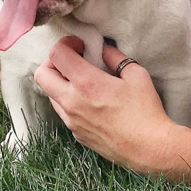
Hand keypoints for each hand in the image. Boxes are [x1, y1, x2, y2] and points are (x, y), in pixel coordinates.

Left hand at [34, 37, 184, 172]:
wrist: (148, 148)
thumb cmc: (145, 110)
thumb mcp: (136, 74)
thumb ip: (115, 57)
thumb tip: (103, 49)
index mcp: (87, 83)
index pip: (56, 55)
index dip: (65, 43)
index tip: (80, 44)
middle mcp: (72, 102)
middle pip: (42, 75)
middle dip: (53, 61)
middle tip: (73, 59)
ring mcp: (72, 121)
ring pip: (50, 94)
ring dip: (60, 82)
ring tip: (83, 80)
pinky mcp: (76, 134)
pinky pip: (63, 112)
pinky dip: (69, 100)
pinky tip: (90, 100)